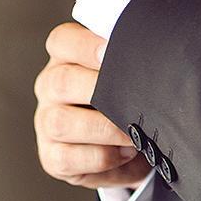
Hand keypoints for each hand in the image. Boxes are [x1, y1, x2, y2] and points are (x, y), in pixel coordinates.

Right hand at [34, 23, 150, 188]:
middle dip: (99, 91)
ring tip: (135, 134)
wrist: (129, 152)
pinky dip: (100, 157)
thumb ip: (133, 60)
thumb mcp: (130, 77)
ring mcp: (47, 124)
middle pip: (60, 82)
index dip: (85, 45)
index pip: (62, 41)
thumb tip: (154, 53)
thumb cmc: (128, 103)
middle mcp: (50, 88)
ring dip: (105, 130)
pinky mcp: (52, 157)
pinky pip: (68, 158)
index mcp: (66, 59)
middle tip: (133, 99)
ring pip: (61, 123)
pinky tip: (124, 153)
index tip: (111, 50)